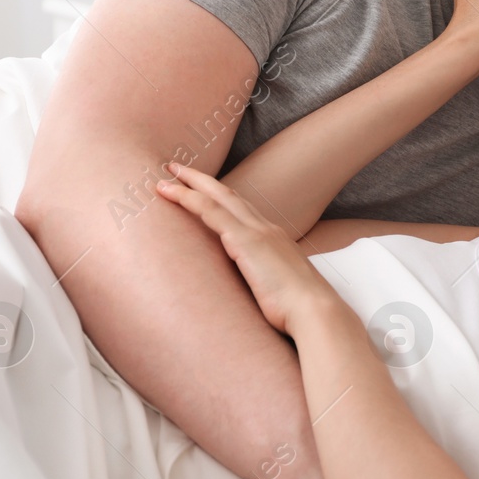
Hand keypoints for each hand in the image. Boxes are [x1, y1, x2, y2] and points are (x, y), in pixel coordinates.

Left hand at [155, 162, 332, 335]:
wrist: (313, 310)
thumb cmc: (298, 309)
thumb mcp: (280, 289)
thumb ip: (266, 282)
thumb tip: (255, 293)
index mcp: (274, 240)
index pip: (242, 211)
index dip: (220, 199)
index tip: (202, 192)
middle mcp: (266, 229)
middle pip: (228, 196)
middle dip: (202, 180)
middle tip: (177, 168)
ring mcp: (256, 232)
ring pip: (217, 197)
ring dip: (189, 184)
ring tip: (165, 177)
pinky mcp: (245, 240)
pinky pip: (210, 211)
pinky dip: (188, 198)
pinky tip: (169, 192)